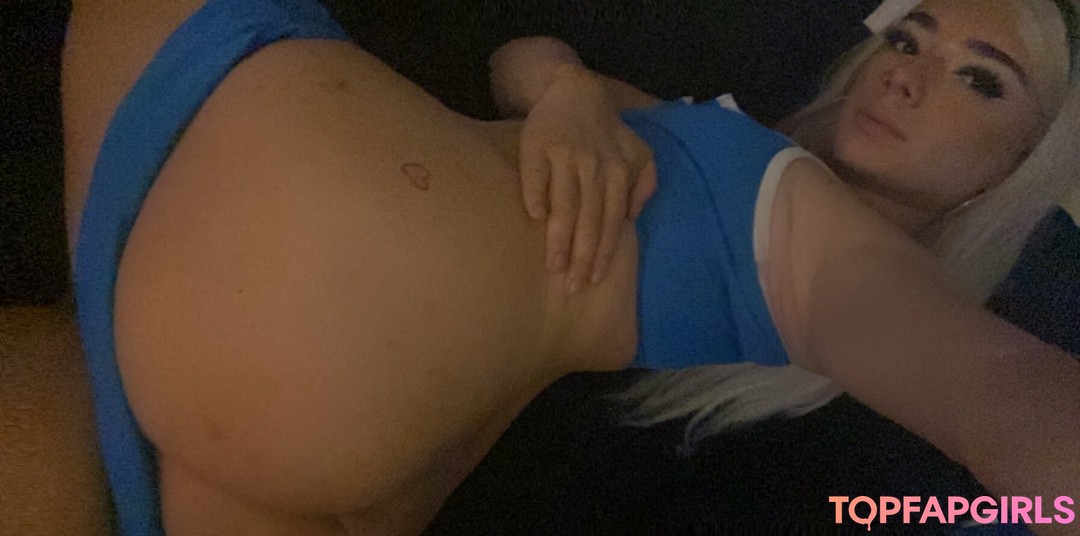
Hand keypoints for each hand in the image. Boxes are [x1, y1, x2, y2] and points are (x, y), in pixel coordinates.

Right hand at [519, 64, 656, 293]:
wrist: (572, 89)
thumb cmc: (605, 131)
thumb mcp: (637, 150)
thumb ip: (644, 182)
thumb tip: (632, 217)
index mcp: (618, 171)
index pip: (611, 220)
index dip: (602, 251)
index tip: (593, 279)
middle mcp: (594, 165)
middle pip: (589, 218)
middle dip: (582, 255)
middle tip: (572, 285)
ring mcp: (565, 154)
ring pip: (565, 202)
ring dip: (560, 236)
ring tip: (554, 266)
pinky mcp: (537, 145)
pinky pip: (536, 173)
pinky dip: (536, 193)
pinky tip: (534, 216)